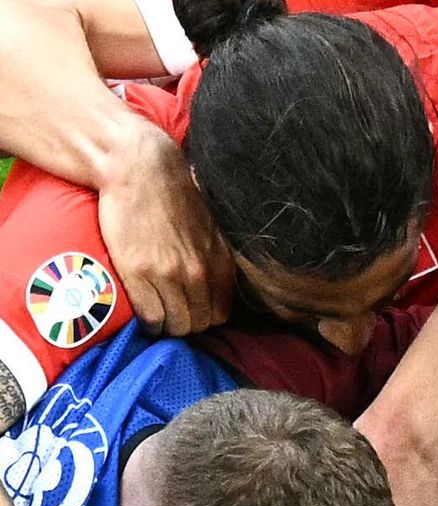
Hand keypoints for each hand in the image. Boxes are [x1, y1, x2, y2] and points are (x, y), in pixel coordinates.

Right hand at [96, 123, 233, 335]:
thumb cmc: (174, 197)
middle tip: (170, 312)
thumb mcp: (210, 230)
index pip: (221, 315)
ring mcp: (170, 274)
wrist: (142, 171)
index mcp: (220, 263)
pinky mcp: (140, 272)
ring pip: (175, 325)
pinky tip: (142, 312)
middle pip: (198, 325)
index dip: (204, 317)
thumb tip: (216, 289)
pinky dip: (147, 321)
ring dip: (165, 325)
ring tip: (155, 313)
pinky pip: (150, 317)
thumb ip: (215, 260)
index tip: (190, 310)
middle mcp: (199, 273)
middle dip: (184, 323)